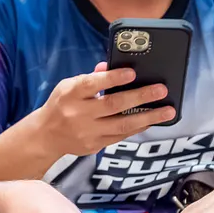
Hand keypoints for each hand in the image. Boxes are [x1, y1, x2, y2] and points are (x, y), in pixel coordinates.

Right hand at [26, 62, 177, 157]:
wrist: (45, 136)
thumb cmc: (61, 104)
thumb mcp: (69, 86)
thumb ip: (91, 78)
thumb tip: (113, 67)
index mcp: (70, 94)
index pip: (92, 84)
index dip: (113, 78)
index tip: (132, 73)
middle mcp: (78, 114)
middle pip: (113, 105)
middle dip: (140, 97)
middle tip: (161, 90)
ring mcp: (87, 132)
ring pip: (122, 125)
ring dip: (148, 117)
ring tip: (168, 111)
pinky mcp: (94, 145)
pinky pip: (120, 136)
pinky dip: (138, 127)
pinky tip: (151, 121)